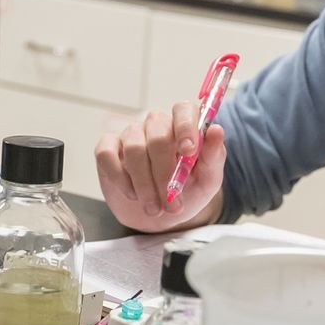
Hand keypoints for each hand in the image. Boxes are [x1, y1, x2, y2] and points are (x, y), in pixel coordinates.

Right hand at [94, 100, 226, 232]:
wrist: (162, 214)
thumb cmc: (187, 191)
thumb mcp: (208, 179)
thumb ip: (214, 155)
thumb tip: (216, 130)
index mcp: (183, 125)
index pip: (183, 110)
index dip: (186, 127)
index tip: (189, 151)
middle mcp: (156, 125)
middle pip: (157, 136)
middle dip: (165, 174)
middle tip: (171, 203)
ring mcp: (131, 135)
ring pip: (133, 149)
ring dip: (144, 184)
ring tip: (154, 208)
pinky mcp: (108, 148)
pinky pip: (107, 154)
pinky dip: (119, 178)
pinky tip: (132, 194)